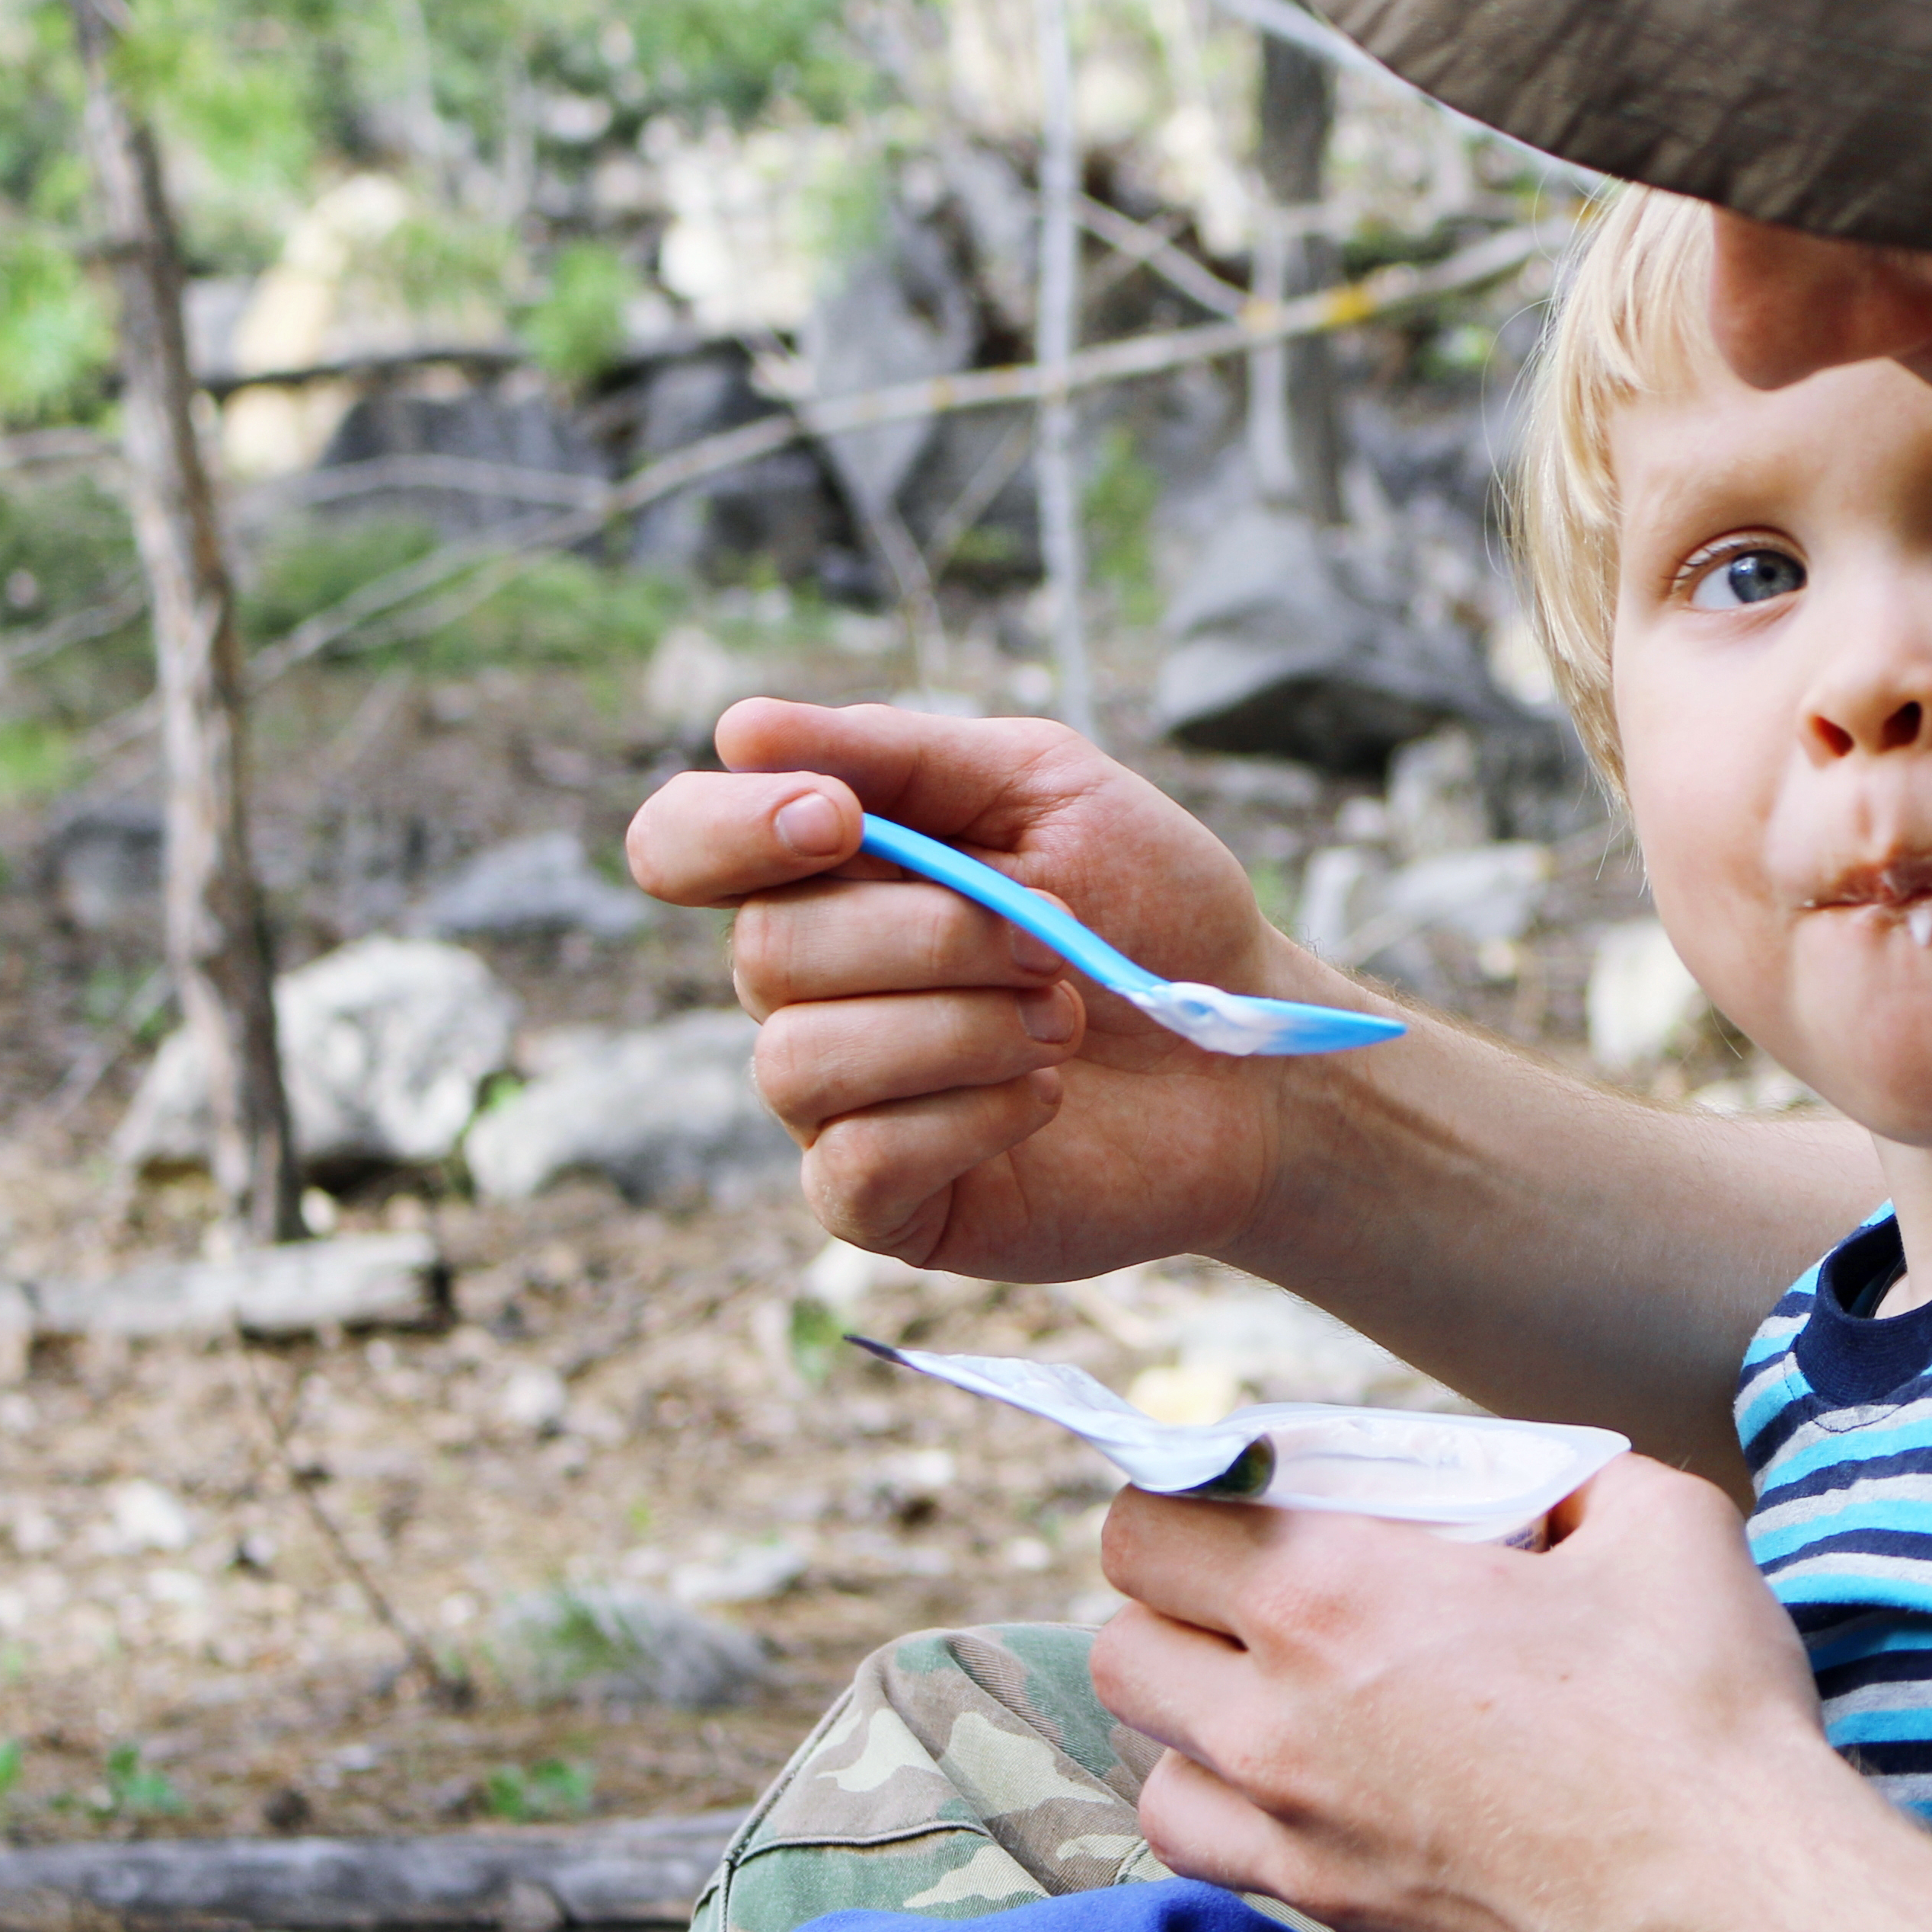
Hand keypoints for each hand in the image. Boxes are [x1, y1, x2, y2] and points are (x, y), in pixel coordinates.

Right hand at [624, 698, 1360, 1278]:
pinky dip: (966, 1118)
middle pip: (764, 951)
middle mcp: (807, 987)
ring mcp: (836, 1102)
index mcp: (827, 875)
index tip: (836, 821)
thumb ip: (899, 753)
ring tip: (1064, 1024)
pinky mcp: (882, 1203)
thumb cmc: (1152, 912)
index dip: (726, 830)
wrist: (1251, 1054)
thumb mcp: (1047, 787)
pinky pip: (854, 1163)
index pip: (680, 843)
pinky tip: (1041, 1102)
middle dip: (931, 936)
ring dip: (960, 1027)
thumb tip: (738, 728)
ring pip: (801, 1060)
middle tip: (1053, 944)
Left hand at [1088, 1457, 1871, 1931]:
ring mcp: (1305, 1861)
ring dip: (1208, 1749)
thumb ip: (1570, 1480)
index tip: (1246, 1512)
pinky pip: (1271, 1889)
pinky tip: (1392, 1826)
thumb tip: (1536, 1491)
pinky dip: (1301, 1852)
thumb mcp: (1661, 1526)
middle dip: (1178, 1620)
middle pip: (1124, 1658)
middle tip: (1269, 1612)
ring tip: (1301, 1727)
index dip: (1184, 1508)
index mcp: (1332, 1601)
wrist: (1746, 1931)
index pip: (1143, 1531)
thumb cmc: (1705, 1717)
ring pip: (1160, 1792)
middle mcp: (1281, 1734)